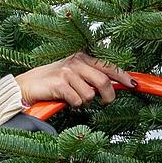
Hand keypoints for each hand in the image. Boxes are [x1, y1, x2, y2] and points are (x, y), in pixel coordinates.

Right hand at [14, 52, 134, 106]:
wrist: (27, 84)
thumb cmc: (54, 81)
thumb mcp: (75, 74)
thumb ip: (92, 77)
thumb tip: (114, 86)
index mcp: (83, 57)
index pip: (108, 66)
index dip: (123, 76)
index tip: (134, 84)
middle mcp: (77, 61)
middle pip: (103, 81)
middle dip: (108, 96)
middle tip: (105, 102)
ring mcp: (68, 72)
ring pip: (90, 94)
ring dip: (85, 102)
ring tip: (74, 97)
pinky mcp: (60, 83)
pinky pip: (77, 101)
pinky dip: (74, 104)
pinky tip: (65, 99)